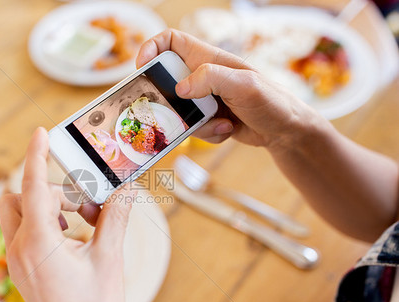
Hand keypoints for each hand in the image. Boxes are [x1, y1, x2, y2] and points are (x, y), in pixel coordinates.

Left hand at [0, 128, 143, 301]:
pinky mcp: (22, 274)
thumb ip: (116, 218)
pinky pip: (24, 236)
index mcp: (38, 242)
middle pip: (18, 198)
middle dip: (50, 189)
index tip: (39, 133)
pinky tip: (73, 240)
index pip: (34, 186)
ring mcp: (18, 264)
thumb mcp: (109, 258)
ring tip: (83, 222)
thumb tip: (125, 191)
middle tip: (84, 202)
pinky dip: (44, 226)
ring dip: (47, 209)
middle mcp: (19, 250)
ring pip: (19, 217)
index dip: (37, 155)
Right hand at [136, 29, 327, 150]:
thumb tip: (181, 88)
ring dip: (196, 123)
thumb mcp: (244, 85)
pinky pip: (193, 128)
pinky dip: (209, 133)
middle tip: (177, 112)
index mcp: (207, 59)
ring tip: (222, 122)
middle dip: (170, 101)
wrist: (286, 131)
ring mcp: (204, 99)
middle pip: (167, 82)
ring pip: (179, 111)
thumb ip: (211, 79)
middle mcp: (202, 77)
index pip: (170, 41)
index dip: (152, 48)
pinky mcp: (208, 118)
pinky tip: (229, 129)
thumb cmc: (272, 101)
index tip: (142, 67)